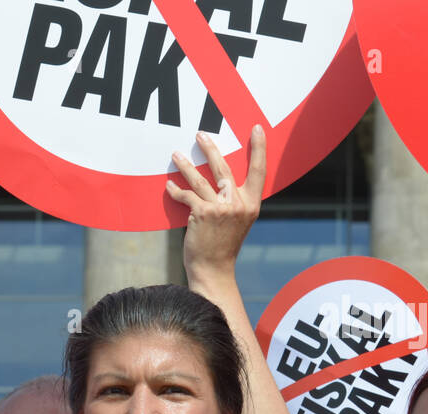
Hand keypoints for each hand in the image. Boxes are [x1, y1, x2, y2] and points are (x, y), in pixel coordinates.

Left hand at [167, 125, 266, 279]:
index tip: (256, 129)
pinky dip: (175, 191)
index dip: (258, 148)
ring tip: (176, 154)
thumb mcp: (239, 223)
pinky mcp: (203, 214)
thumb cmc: (223, 247)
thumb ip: (235, 202)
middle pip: (224, 168)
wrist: (213, 269)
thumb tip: (222, 183)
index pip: (259, 170)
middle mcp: (238, 204)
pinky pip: (187, 196)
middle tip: (200, 135)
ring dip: (186, 165)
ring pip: (200, 179)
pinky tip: (169, 185)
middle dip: (210, 148)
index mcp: (251, 204)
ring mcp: (221, 208)